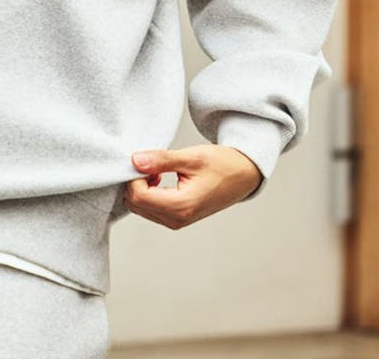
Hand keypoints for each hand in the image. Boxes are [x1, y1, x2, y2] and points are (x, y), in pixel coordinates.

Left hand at [123, 145, 262, 228]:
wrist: (243, 175)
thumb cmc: (223, 165)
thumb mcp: (192, 157)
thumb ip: (161, 160)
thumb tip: (135, 160)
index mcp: (182, 206)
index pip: (139, 196)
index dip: (134, 175)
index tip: (144, 159)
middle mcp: (177, 219)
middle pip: (136, 204)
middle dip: (135, 182)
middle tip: (149, 163)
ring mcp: (177, 221)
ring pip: (140, 208)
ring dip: (141, 187)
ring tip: (157, 170)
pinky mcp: (177, 218)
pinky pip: (150, 209)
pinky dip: (147, 193)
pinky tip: (159, 178)